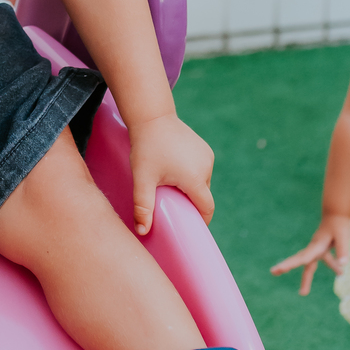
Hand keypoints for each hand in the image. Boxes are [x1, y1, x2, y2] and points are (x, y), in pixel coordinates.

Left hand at [129, 112, 213, 235]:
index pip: (206, 208)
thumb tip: (142, 232)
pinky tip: (175, 171)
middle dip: (190, 203)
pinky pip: (201, 170)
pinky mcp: (204, 149)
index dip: (201, 221)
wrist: (152, 117)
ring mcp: (207, 156)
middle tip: (171, 204)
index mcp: (195, 178)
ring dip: (191, 188)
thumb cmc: (147, 148)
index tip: (190, 227)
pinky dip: (191, 175)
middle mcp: (206, 168)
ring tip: (170, 185)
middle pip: (203, 196)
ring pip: (202, 183)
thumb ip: (143, 206)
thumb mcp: (142, 179)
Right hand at [270, 213, 349, 295]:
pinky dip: (332, 266)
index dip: (289, 265)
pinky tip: (340, 273)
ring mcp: (317, 248)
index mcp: (316, 246)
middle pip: (299, 260)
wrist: (337, 213)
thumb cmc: (339, 224)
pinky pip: (325, 260)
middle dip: (286, 267)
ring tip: (302, 293)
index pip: (301, 258)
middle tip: (272, 272)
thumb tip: (343, 266)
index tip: (277, 270)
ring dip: (306, 278)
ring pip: (310, 264)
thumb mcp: (343, 237)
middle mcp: (314, 248)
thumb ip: (343, 251)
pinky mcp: (323, 248)